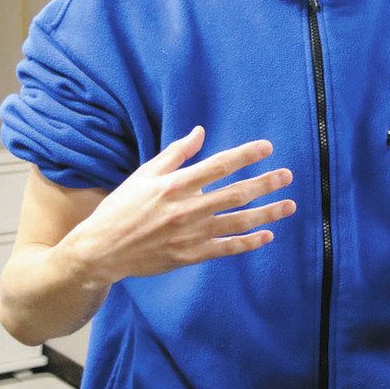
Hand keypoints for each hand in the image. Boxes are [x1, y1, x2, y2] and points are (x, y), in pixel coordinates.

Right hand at [62, 126, 295, 284]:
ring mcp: (188, 235)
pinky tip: (268, 235)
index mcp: (173, 186)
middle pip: (234, 194)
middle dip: (264, 183)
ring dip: (266, 213)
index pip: (218, 166)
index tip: (267, 148)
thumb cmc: (122, 208)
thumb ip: (175, 155)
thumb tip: (200, 132)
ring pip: (236, 222)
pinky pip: (225, 248)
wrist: (100, 251)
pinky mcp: (188, 256)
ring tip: (290, 204)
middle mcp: (184, 210)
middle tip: (287, 175)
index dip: (245, 156)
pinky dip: (248, 242)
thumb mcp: (144, 175)